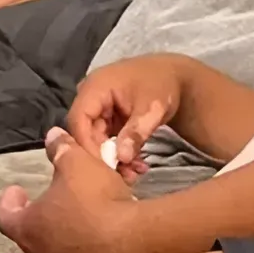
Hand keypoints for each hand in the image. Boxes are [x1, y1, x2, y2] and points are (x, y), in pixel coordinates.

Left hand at [0, 127, 140, 252]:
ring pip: (53, 247)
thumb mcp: (77, 163)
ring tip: (78, 212)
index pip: (4, 216)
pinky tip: (98, 231)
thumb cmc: (95, 200)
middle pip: (29, 232)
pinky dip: (82, 244)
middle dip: (38, 213)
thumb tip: (52, 136)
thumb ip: (61, 149)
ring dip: (61, 230)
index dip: (9, 201)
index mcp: (28, 226)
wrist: (129, 241)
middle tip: (50, 198)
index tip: (16, 190)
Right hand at [68, 55, 183, 182]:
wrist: (175, 77)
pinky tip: (135, 165)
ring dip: (112, 158)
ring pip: (94, 140)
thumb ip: (136, 132)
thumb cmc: (163, 85)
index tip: (105, 168)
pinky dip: (118, 153)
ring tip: (134, 173)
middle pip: (84, 133)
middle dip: (103, 157)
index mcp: (95, 87)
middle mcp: (90, 96)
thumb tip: (122, 158)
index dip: (87, 146)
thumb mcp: (152, 107)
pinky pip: (104, 140)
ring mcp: (98, 108)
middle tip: (124, 176)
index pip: (78, 120)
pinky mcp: (106, 118)